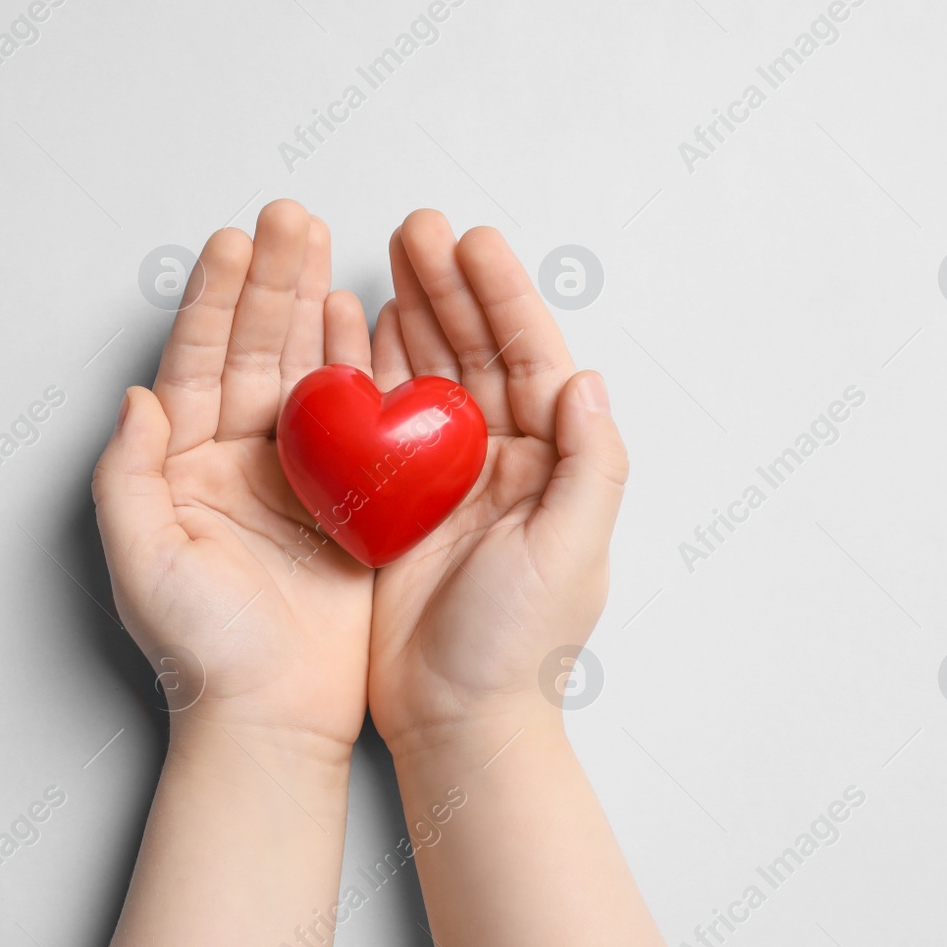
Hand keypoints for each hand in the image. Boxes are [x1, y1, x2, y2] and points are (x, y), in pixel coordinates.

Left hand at [93, 200, 374, 753]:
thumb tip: (134, 398)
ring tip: (325, 244)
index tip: (235, 241)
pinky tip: (362, 319)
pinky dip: (359, 367)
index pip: (196, 363)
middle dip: (271, 281)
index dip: (215, 301)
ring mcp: (295, 476)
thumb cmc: (200, 652)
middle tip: (292, 217)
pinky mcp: (347, 500)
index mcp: (183, 465)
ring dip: (312, 307)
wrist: (271, 718)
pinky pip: (354, 420)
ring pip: (304, 371)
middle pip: (254, 350)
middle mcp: (237, 459)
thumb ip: (126, 477)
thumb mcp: (141, 563)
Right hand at [365, 210, 629, 749]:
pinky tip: (356, 329)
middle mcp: (498, 459)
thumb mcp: (571, 554)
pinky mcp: (393, 501)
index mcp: (549, 463)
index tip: (472, 241)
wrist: (454, 718)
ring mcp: (442, 477)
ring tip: (386, 257)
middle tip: (416, 228)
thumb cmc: (517, 645)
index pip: (530, 358)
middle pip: (475, 351)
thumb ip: (590, 466)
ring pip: (427, 374)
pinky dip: (369, 371)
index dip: (503, 296)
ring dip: (410, 313)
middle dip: (448, 287)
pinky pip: (379, 420)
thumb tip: (586, 377)